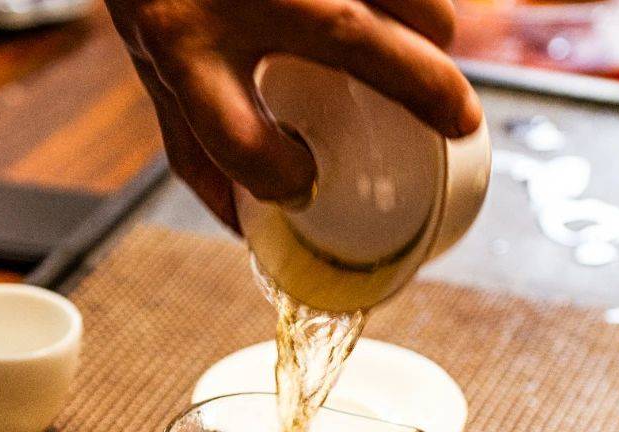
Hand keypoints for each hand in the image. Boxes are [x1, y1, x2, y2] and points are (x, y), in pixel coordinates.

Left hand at [104, 0, 482, 225]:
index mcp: (178, 43)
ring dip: (431, 24)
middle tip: (463, 122)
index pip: (236, 135)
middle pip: (347, 35)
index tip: (305, 184)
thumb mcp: (155, 68)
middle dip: (420, 84)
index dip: (279, 176)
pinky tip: (418, 14)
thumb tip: (248, 224)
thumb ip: (192, 143)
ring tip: (437, 51)